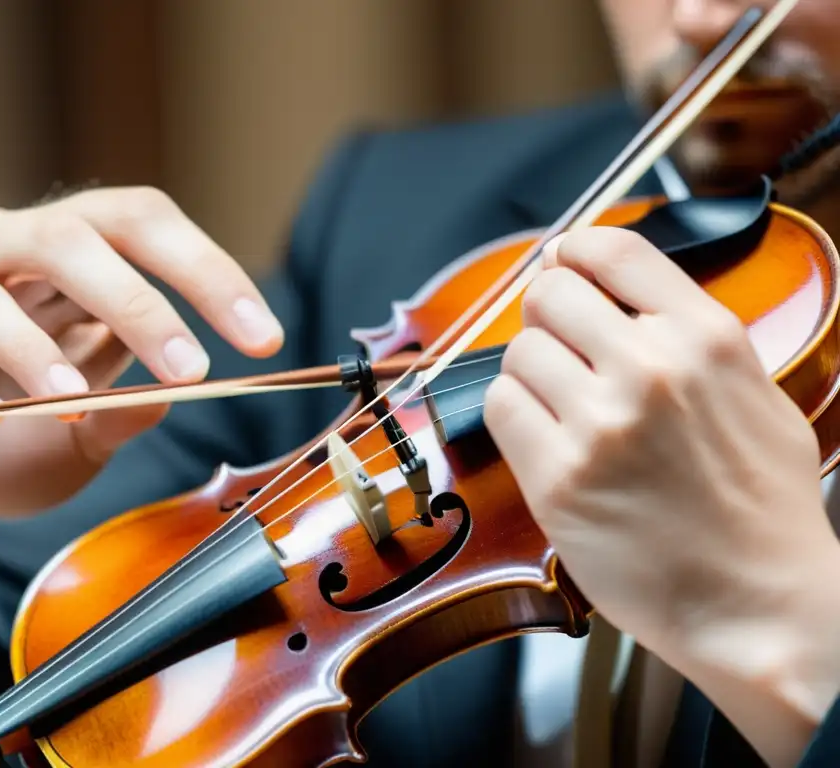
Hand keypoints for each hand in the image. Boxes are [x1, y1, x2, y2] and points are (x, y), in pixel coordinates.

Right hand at [0, 187, 282, 633]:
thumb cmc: (8, 447)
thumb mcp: (89, 434)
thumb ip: (130, 405)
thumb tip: (179, 385)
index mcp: (46, 251)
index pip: (132, 222)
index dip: (204, 269)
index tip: (262, 335)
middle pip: (63, 236)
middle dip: (140, 303)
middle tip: (193, 370)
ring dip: (36, 352)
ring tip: (73, 404)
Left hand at [482, 226, 839, 765]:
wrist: (760, 607)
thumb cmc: (763, 510)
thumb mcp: (756, 395)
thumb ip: (692, 337)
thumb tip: (620, 292)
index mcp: (707, 337)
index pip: (612, 250)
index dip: (574, 251)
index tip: (561, 262)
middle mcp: (651, 369)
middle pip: (550, 294)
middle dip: (547, 317)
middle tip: (559, 350)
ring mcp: (600, 423)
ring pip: (519, 352)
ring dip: (531, 374)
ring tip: (561, 409)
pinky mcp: (557, 478)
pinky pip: (501, 408)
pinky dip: (513, 417)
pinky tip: (543, 440)